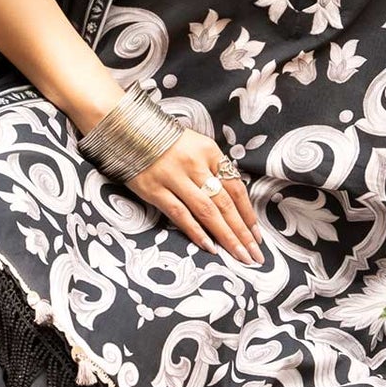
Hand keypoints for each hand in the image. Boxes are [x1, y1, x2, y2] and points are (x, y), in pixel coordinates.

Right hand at [127, 127, 264, 264]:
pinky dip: (196, 231)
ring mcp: (174, 177)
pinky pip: (180, 214)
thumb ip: (213, 170)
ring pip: (206, 212)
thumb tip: (233, 203)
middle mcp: (195, 165)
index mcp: (209, 152)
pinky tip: (209, 247)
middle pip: (225, 204)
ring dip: (225, 236)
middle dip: (242, 232)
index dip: (248, 214)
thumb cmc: (167, 143)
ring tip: (238, 255)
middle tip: (254, 255)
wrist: (128, 130)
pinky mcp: (155, 189)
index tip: (257, 235)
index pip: (236, 188)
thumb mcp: (196, 147)